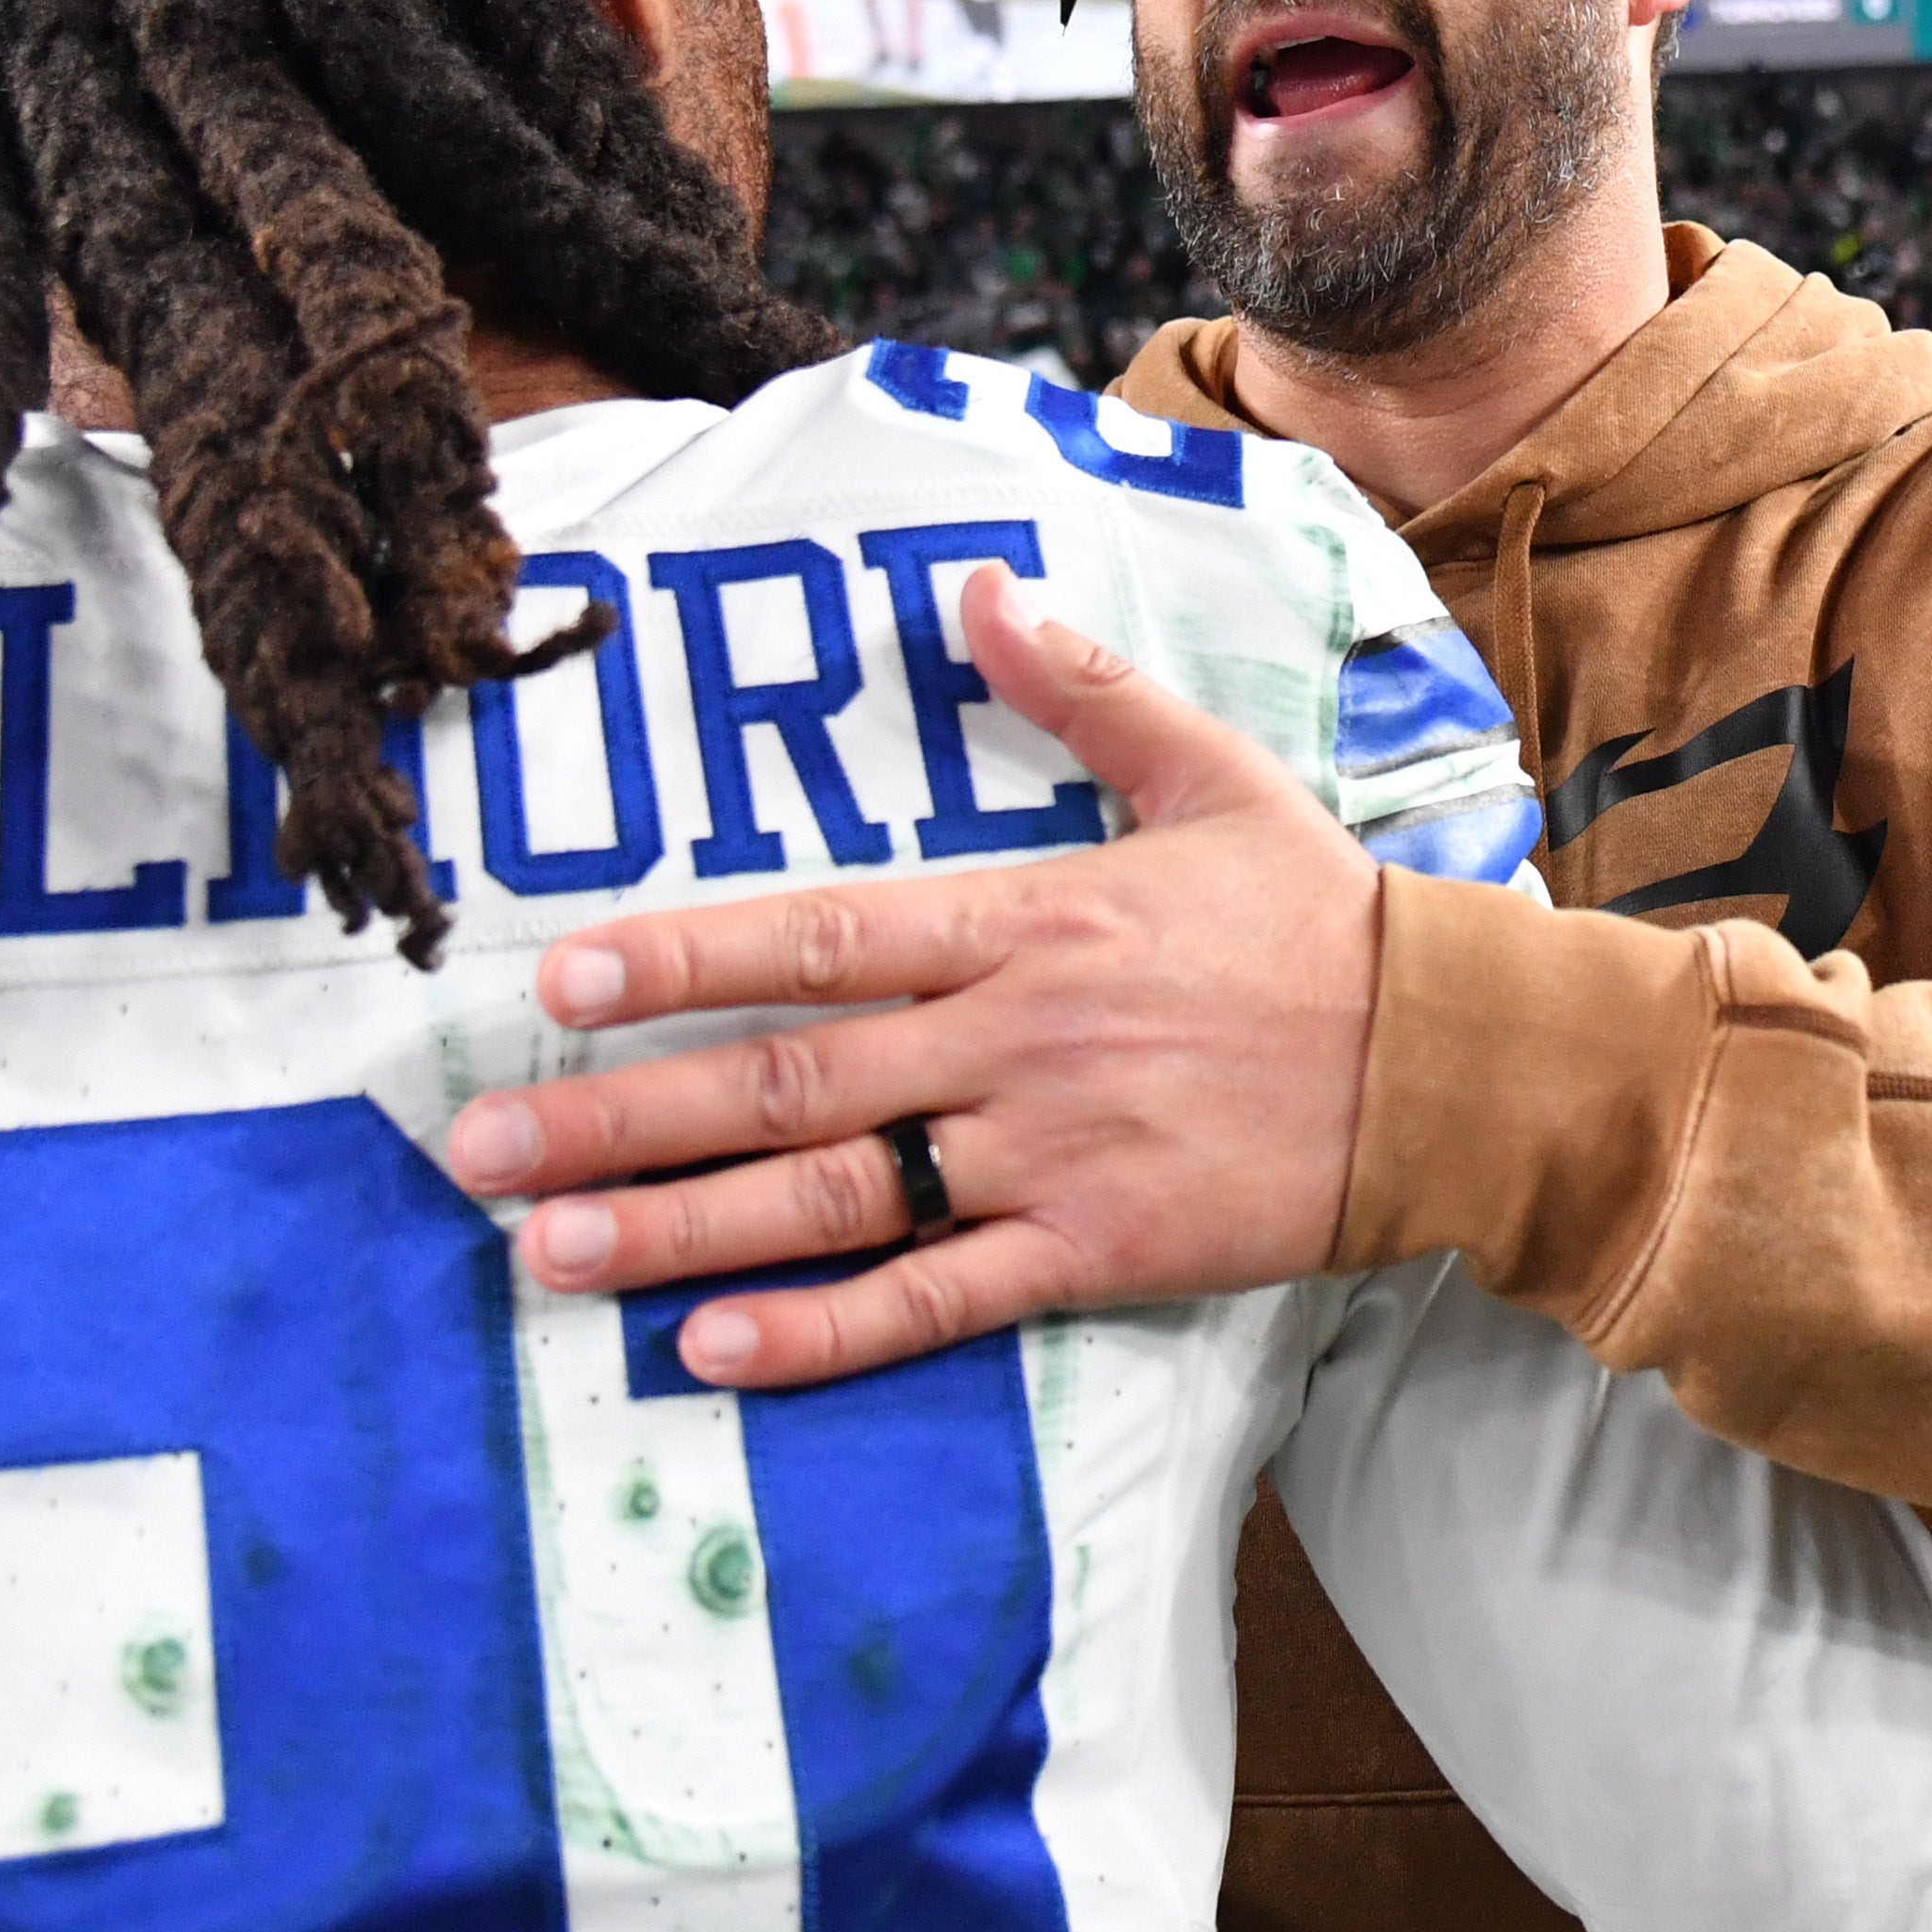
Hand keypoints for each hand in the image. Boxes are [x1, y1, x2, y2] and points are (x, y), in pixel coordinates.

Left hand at [442, 565, 1383, 1387]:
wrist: (1451, 1061)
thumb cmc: (1319, 917)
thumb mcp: (1208, 772)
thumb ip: (1078, 685)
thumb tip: (980, 583)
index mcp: (1026, 914)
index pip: (816, 933)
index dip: (676, 957)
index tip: (550, 981)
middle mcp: (1013, 1033)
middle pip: (783, 1077)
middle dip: (617, 1112)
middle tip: (479, 1149)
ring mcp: (1049, 1149)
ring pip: (834, 1194)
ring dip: (680, 1225)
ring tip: (549, 1251)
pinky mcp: (1095, 1249)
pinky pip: (937, 1298)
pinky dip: (823, 1329)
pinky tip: (714, 1348)